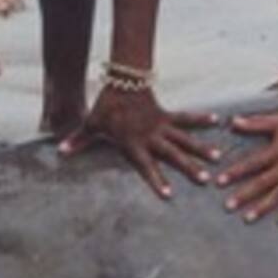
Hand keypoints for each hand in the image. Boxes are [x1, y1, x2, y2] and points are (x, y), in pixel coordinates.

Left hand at [59, 87, 220, 198]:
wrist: (122, 81)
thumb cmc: (107, 106)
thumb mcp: (92, 125)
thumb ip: (79, 140)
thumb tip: (60, 151)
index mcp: (134, 144)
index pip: (147, 166)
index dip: (157, 181)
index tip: (169, 195)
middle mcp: (152, 137)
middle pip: (173, 155)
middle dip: (190, 167)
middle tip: (205, 179)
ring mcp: (162, 126)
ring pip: (185, 139)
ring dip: (201, 148)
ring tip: (217, 158)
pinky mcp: (167, 115)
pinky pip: (186, 118)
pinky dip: (201, 118)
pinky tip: (217, 120)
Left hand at [217, 111, 277, 226]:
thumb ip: (255, 123)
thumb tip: (232, 121)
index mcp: (276, 151)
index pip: (251, 164)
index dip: (234, 173)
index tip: (218, 182)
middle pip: (261, 182)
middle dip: (243, 195)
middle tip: (227, 207)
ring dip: (262, 207)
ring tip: (247, 218)